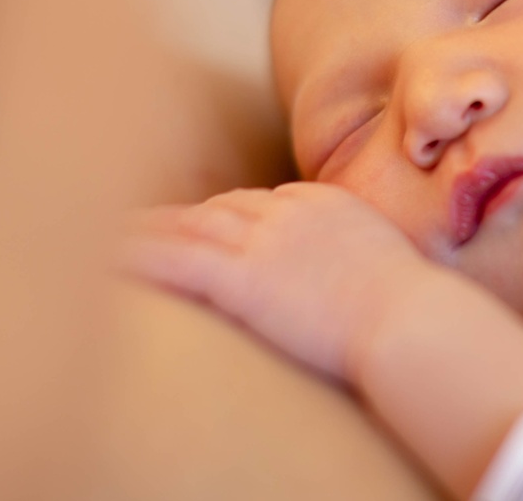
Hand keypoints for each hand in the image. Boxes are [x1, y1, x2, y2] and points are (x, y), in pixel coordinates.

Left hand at [125, 183, 435, 379]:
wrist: (412, 322)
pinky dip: (138, 257)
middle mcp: (288, 213)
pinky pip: (177, 261)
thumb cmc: (417, 312)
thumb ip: (365, 262)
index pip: (263, 201)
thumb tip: (368, 282)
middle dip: (184, 215)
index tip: (208, 224)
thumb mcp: (394, 267)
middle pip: (221, 206)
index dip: (229, 213)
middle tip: (145, 223)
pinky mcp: (244, 278)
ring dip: (148, 230)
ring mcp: (264, 242)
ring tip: (108, 235)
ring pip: (189, 226)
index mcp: (325, 205)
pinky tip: (106, 260)